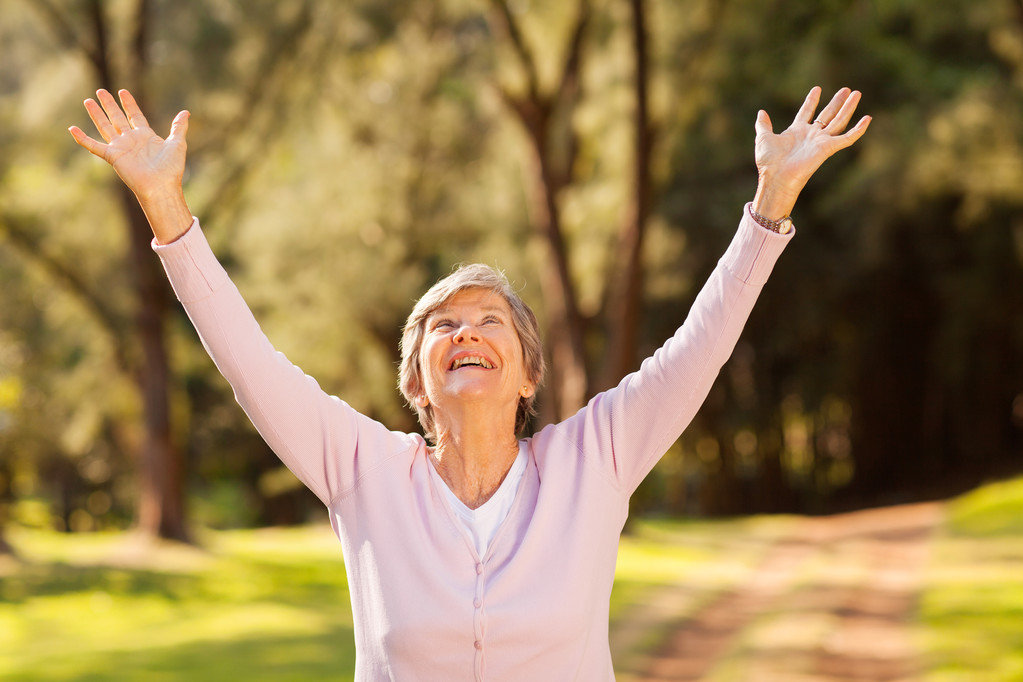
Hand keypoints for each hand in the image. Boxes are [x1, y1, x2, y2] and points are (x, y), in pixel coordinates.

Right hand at [70, 89, 192, 242]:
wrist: (161, 185)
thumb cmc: (171, 168)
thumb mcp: (177, 143)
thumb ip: (178, 127)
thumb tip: (186, 112)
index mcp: (146, 136)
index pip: (135, 116)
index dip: (129, 104)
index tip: (122, 91)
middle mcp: (131, 140)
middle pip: (117, 118)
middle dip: (109, 105)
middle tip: (100, 91)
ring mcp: (121, 148)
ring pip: (105, 127)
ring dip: (96, 114)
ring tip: (88, 101)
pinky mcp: (112, 157)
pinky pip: (94, 146)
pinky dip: (82, 138)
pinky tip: (72, 128)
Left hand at [752, 86, 870, 219]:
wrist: (776, 176)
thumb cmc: (769, 162)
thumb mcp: (763, 138)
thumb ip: (763, 125)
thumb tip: (761, 112)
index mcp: (796, 132)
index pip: (806, 112)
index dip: (811, 101)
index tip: (817, 89)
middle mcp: (810, 135)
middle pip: (827, 115)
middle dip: (836, 102)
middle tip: (846, 89)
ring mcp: (820, 142)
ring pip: (839, 121)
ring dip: (848, 108)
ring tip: (856, 93)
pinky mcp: (828, 148)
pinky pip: (847, 138)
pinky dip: (858, 130)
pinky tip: (868, 119)